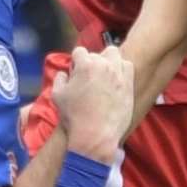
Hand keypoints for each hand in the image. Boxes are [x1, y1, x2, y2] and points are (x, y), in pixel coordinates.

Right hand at [53, 45, 132, 161]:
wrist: (95, 135)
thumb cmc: (74, 117)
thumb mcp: (57, 96)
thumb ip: (60, 79)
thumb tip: (65, 73)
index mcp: (85, 65)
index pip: (80, 51)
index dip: (76, 61)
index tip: (76, 72)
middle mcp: (103, 65)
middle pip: (97, 54)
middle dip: (92, 62)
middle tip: (89, 76)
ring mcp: (118, 74)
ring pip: (114, 55)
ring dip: (108, 60)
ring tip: (104, 74)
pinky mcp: (129, 83)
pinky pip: (127, 66)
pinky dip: (121, 68)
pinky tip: (116, 78)